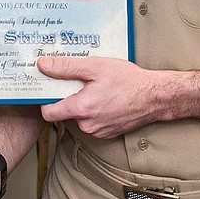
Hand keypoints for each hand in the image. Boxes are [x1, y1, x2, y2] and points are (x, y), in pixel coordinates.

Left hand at [39, 56, 163, 138]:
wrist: (155, 96)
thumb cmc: (129, 81)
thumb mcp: (95, 66)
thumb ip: (66, 67)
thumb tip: (43, 65)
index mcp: (82, 109)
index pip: (48, 112)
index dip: (45, 99)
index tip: (49, 87)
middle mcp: (88, 125)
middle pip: (64, 112)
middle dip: (68, 97)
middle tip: (79, 81)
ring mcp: (98, 131)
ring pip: (78, 117)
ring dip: (82, 103)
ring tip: (96, 88)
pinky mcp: (107, 133)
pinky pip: (92, 122)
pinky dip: (94, 110)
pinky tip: (105, 97)